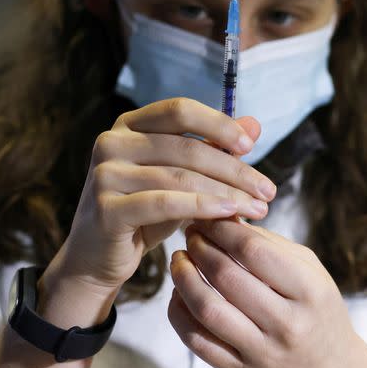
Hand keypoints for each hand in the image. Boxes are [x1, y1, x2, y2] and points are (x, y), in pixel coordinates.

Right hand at [45, 98, 276, 297]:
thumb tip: (255, 124)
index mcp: (129, 125)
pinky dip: (201, 207)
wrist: (99, 257)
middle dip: (234, 168)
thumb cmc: (144, 213)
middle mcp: (111, 142)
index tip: (251, 145)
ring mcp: (105, 174)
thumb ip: (213, 149)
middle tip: (267, 188)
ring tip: (257, 207)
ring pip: (179, 176)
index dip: (218, 123)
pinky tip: (228, 213)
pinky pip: (163, 203)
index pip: (179, 110)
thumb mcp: (181, 178)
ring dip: (226, 192)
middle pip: (186, 146)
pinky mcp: (106, 208)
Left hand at [168, 219, 366, 367]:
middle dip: (199, 248)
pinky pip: (197, 342)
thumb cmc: (318, 310)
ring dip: (183, 278)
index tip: (206, 217)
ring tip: (179, 260)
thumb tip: (224, 218)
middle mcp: (287, 324)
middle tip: (190, 234)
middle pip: (226, 276)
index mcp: (309, 291)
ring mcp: (263, 352)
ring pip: (207, 310)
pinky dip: (179, 313)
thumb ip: (269, 244)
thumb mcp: (310, 270)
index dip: (221, 229)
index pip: (252, 250)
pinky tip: (179, 293)